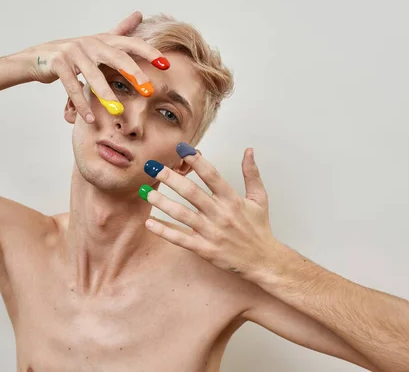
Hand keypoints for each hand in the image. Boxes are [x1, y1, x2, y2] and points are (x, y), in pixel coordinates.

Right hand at [19, 12, 168, 122]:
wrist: (38, 57)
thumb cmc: (73, 53)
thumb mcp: (97, 41)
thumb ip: (119, 31)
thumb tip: (139, 14)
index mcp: (103, 40)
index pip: (130, 44)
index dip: (149, 52)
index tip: (165, 64)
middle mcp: (90, 43)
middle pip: (117, 58)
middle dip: (134, 74)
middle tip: (148, 90)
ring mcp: (73, 52)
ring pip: (94, 76)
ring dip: (106, 95)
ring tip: (117, 110)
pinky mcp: (58, 63)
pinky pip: (72, 86)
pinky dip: (80, 104)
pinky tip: (88, 118)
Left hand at [142, 144, 280, 279]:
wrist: (263, 261)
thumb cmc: (259, 229)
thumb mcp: (259, 198)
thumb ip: (252, 174)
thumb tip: (248, 151)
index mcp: (232, 199)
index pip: (211, 175)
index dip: (196, 161)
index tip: (181, 148)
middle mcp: (220, 214)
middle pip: (191, 192)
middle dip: (170, 178)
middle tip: (153, 167)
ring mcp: (211, 232)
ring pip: (181, 214)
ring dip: (162, 202)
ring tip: (146, 191)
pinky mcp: (204, 249)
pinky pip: (180, 239)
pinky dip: (164, 231)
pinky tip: (150, 223)